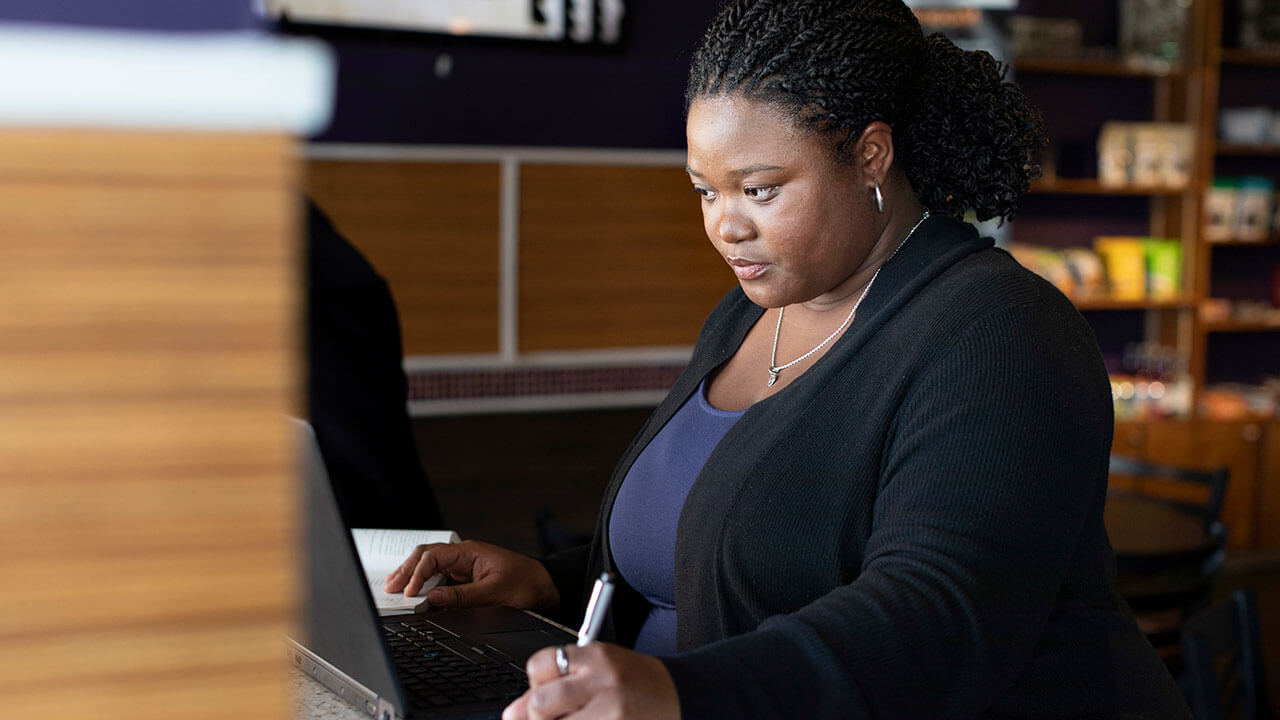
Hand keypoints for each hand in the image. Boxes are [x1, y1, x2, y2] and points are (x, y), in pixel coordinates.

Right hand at [382, 539, 558, 611]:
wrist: (546, 587)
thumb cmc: (527, 584)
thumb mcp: (496, 592)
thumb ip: (463, 596)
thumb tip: (434, 599)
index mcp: (470, 552)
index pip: (434, 557)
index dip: (418, 574)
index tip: (409, 592)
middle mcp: (463, 557)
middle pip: (426, 557)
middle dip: (406, 571)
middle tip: (390, 588)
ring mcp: (463, 567)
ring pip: (429, 567)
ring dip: (412, 577)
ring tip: (394, 589)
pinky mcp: (465, 579)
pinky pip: (439, 580)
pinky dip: (424, 586)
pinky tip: (414, 594)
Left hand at [502, 643, 679, 719]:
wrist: (679, 695)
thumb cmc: (633, 682)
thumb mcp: (598, 669)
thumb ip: (556, 686)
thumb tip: (510, 715)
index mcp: (597, 656)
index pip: (540, 665)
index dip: (536, 684)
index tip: (546, 691)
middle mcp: (603, 682)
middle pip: (541, 704)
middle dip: (539, 717)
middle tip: (556, 717)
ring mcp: (611, 713)